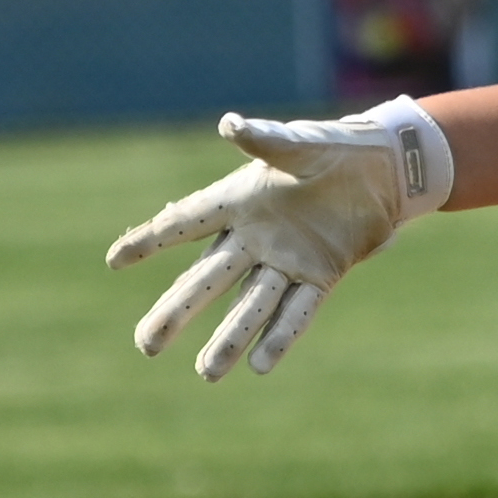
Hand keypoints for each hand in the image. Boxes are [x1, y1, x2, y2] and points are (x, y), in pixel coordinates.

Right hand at [104, 102, 454, 378]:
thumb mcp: (299, 142)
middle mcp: (255, 238)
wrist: (383, 170)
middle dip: (177, 312)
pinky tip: (259, 367)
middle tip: (146, 345)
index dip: (150, 240)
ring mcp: (286, 261)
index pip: (185, 223)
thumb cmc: (334, 148)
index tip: (114, 261)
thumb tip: (228, 124)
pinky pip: (297, 311)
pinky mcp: (321, 276)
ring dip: (229, 339)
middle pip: (207, 280)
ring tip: (207, 373)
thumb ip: (264, 139)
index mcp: (239, 201)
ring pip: (250, 306)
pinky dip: (281, 337)